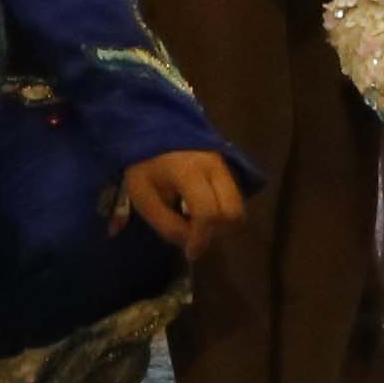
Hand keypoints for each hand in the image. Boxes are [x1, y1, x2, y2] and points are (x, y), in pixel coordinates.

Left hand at [115, 148, 250, 254]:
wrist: (153, 128)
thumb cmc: (145, 166)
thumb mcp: (144, 197)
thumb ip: (167, 225)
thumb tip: (191, 243)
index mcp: (187, 171)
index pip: (207, 212)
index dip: (201, 239)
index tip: (190, 253)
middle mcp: (213, 165)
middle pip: (232, 211)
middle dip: (217, 232)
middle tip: (196, 237)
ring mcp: (223, 163)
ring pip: (238, 204)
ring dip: (223, 222)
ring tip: (198, 224)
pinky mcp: (227, 164)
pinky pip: (234, 195)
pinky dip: (223, 210)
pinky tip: (201, 210)